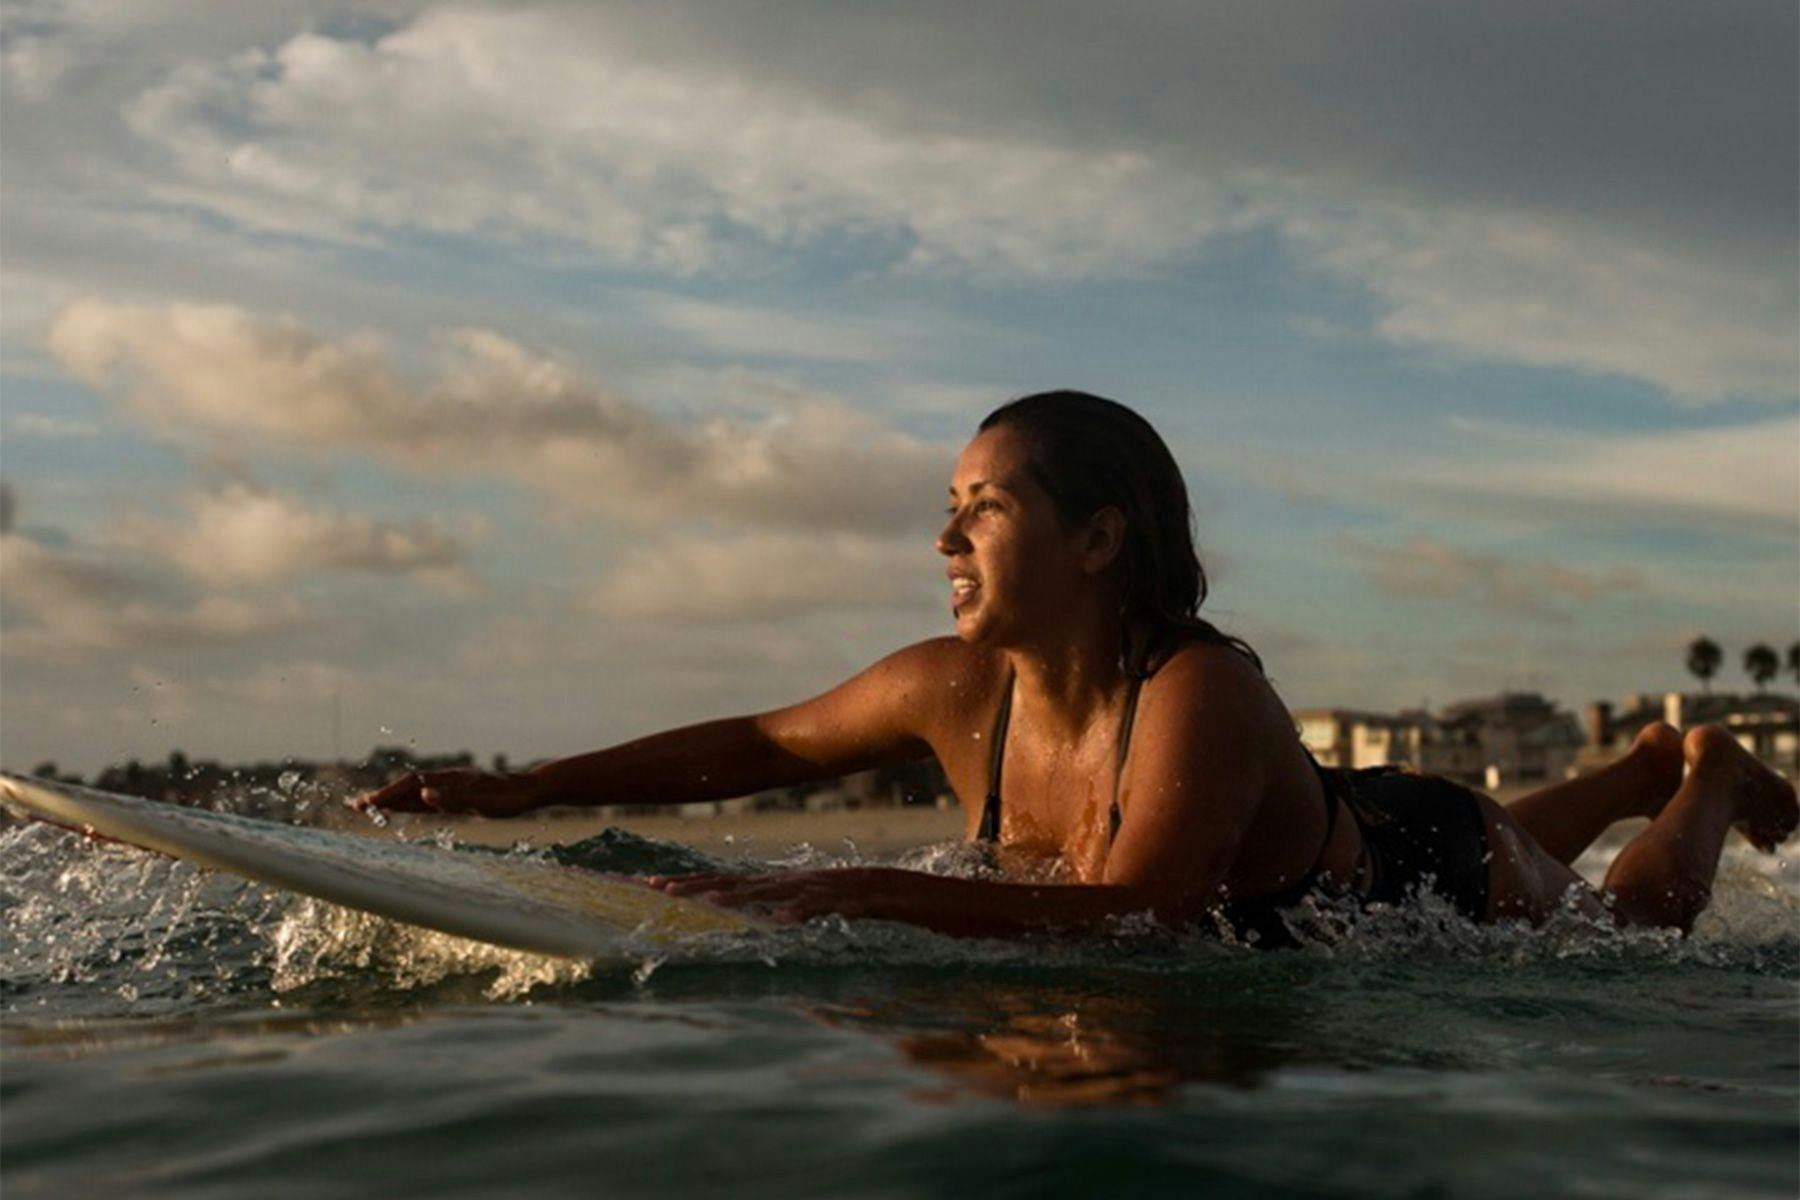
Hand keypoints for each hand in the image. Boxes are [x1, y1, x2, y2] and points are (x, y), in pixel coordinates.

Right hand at [351, 768, 546, 817]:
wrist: (532, 788)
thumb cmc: (510, 798)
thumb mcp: (484, 802)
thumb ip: (454, 800)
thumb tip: (424, 795)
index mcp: (448, 782)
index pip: (409, 787)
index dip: (386, 796)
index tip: (364, 804)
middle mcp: (446, 782)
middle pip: (406, 788)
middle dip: (380, 797)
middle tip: (353, 806)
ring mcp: (451, 788)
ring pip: (414, 793)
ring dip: (392, 799)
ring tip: (370, 806)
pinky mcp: (458, 795)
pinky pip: (427, 799)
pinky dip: (410, 802)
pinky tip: (405, 806)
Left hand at [644, 868, 889, 922]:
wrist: (887, 889)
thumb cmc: (838, 901)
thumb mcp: (794, 904)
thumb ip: (766, 909)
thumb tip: (734, 919)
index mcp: (770, 885)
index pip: (721, 881)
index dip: (687, 882)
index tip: (650, 884)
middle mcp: (781, 884)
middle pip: (731, 883)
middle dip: (694, 886)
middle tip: (657, 889)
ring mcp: (806, 891)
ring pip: (767, 893)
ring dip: (736, 897)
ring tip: (706, 901)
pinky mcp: (834, 903)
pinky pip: (813, 909)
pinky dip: (797, 914)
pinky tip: (781, 922)